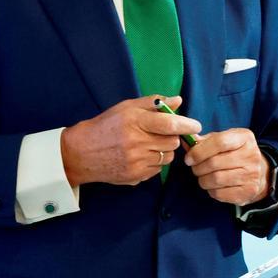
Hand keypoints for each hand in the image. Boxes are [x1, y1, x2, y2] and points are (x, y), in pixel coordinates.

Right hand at [61, 95, 201, 186]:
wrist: (81, 152)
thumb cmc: (106, 126)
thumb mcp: (126, 107)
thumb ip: (154, 103)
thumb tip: (178, 101)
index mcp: (135, 121)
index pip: (170, 124)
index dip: (187, 124)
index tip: (196, 125)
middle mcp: (137, 143)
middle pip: (173, 142)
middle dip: (172, 137)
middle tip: (162, 133)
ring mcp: (136, 162)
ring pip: (168, 157)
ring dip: (164, 150)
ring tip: (149, 144)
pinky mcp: (135, 177)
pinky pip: (158, 170)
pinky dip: (155, 162)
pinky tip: (141, 156)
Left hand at [184, 128, 269, 205]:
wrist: (258, 173)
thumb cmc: (234, 153)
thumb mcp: (223, 140)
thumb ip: (204, 141)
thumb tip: (185, 141)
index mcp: (245, 138)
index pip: (219, 142)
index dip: (199, 151)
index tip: (189, 158)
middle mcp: (251, 155)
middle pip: (214, 162)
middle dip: (198, 167)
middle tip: (195, 168)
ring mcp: (252, 175)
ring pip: (216, 179)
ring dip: (202, 179)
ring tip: (203, 176)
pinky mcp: (248, 191)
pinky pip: (220, 193)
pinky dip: (211, 190)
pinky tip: (213, 185)